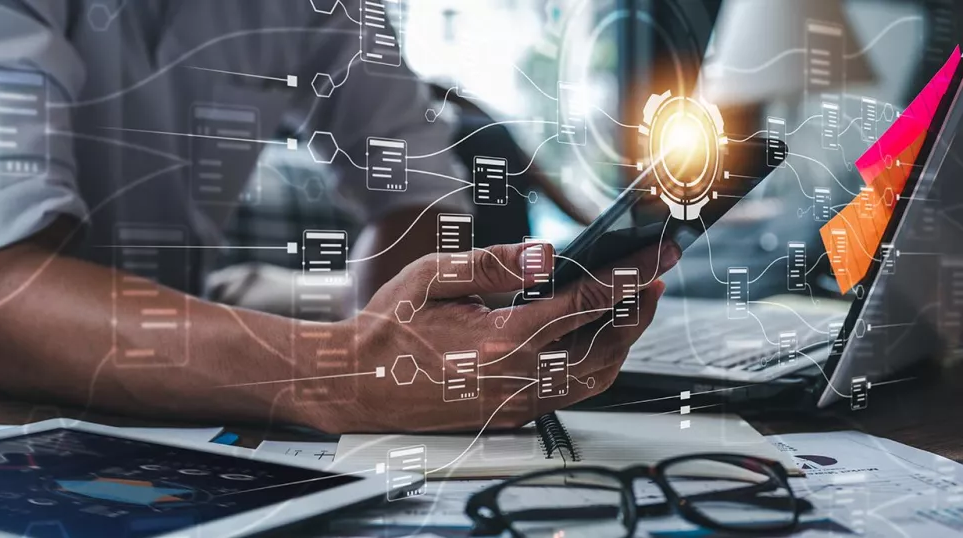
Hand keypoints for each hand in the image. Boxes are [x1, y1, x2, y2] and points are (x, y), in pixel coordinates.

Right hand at [315, 241, 680, 432]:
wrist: (359, 383)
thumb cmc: (389, 330)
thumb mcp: (432, 277)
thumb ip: (493, 263)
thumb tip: (543, 253)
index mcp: (501, 339)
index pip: (585, 302)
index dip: (628, 277)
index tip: (655, 258)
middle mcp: (517, 378)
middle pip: (604, 346)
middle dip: (639, 311)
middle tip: (654, 280)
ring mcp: (517, 402)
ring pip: (594, 377)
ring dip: (622, 341)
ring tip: (633, 308)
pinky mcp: (511, 414)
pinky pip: (570, 392)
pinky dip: (594, 364)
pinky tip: (593, 341)